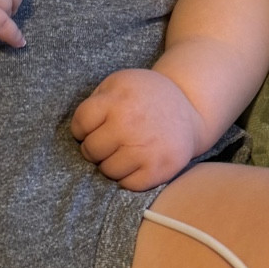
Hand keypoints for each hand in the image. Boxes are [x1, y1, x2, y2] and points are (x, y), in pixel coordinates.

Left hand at [71, 69, 204, 188]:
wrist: (190, 109)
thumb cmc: (147, 97)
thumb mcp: (120, 82)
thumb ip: (97, 100)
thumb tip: (78, 131)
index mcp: (117, 100)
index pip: (80, 124)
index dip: (82, 129)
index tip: (92, 129)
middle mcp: (129, 124)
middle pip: (91, 150)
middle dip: (96, 148)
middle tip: (109, 142)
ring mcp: (145, 149)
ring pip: (107, 171)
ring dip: (111, 164)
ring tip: (124, 152)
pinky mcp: (159, 169)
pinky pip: (128, 185)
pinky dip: (128, 177)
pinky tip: (136, 163)